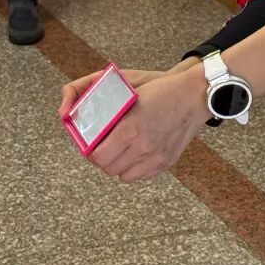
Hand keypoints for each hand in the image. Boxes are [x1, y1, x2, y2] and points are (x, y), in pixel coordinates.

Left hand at [69, 65, 207, 182]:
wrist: (193, 95)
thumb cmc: (160, 88)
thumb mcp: (127, 88)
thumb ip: (100, 100)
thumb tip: (71, 112)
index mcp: (129, 128)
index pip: (98, 156)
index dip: (90, 152)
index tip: (90, 145)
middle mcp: (142, 146)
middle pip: (109, 168)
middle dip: (102, 159)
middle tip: (103, 147)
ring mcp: (156, 157)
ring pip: (124, 176)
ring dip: (118, 165)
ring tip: (120, 149)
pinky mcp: (166, 162)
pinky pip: (141, 176)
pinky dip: (135, 167)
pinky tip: (136, 152)